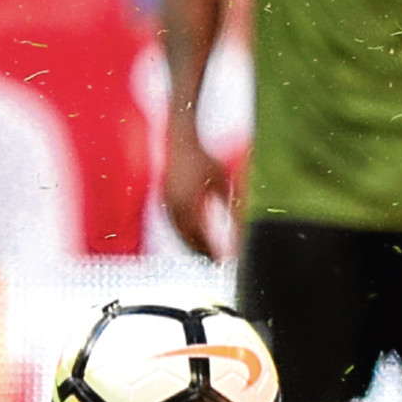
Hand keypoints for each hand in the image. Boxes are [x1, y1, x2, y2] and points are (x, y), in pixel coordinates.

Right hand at [162, 128, 236, 260]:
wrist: (178, 140)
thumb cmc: (202, 158)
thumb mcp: (220, 180)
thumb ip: (227, 203)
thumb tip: (238, 224)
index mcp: (189, 200)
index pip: (202, 233)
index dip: (213, 248)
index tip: (225, 258)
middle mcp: (174, 204)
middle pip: (188, 236)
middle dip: (202, 251)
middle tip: (217, 260)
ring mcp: (166, 202)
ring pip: (178, 231)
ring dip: (191, 245)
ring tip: (206, 255)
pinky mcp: (163, 199)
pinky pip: (173, 223)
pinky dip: (183, 234)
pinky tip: (192, 239)